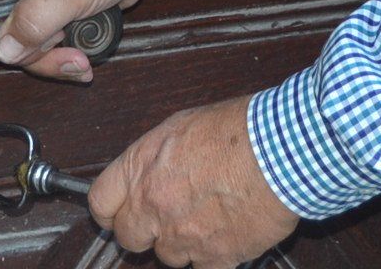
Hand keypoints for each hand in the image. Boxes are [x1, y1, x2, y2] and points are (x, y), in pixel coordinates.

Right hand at [0, 0, 149, 82]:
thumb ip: (30, 23)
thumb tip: (5, 51)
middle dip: (25, 55)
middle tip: (57, 50)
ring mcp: (33, 2)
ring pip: (23, 47)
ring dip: (51, 59)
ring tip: (80, 57)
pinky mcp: (55, 14)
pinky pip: (47, 46)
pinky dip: (64, 56)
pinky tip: (85, 55)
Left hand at [89, 95, 297, 266]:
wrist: (280, 152)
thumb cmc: (239, 130)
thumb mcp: (183, 126)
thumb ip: (157, 156)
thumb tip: (151, 170)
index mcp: (141, 167)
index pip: (100, 202)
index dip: (109, 210)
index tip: (116, 214)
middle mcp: (153, 205)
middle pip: (127, 237)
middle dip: (143, 230)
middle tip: (163, 219)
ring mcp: (182, 236)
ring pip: (166, 256)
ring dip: (181, 243)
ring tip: (206, 218)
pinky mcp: (214, 257)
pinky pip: (202, 268)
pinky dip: (212, 256)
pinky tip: (227, 234)